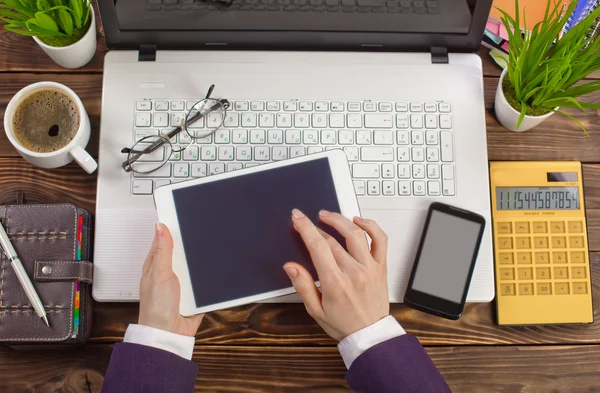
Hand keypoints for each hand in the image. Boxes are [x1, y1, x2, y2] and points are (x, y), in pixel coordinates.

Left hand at [138, 223, 203, 336]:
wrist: (170, 334)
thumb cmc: (156, 308)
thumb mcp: (159, 273)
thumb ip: (162, 250)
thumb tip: (160, 226)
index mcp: (156, 264)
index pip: (165, 239)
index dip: (173, 228)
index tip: (184, 215)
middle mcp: (170, 271)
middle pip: (184, 250)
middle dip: (192, 245)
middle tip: (203, 234)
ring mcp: (183, 282)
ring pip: (196, 264)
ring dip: (202, 263)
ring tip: (210, 253)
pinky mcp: (195, 292)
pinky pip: (205, 280)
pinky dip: (209, 277)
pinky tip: (214, 272)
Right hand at [284, 209, 388, 340]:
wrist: (370, 334)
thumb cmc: (343, 323)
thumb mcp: (315, 310)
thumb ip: (303, 286)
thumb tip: (291, 266)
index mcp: (335, 283)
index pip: (318, 247)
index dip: (306, 228)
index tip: (298, 217)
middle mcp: (354, 273)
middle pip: (332, 239)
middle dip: (316, 226)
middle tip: (306, 221)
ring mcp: (369, 268)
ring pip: (355, 234)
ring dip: (339, 220)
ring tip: (327, 216)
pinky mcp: (380, 266)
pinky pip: (380, 239)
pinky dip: (370, 225)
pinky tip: (358, 221)